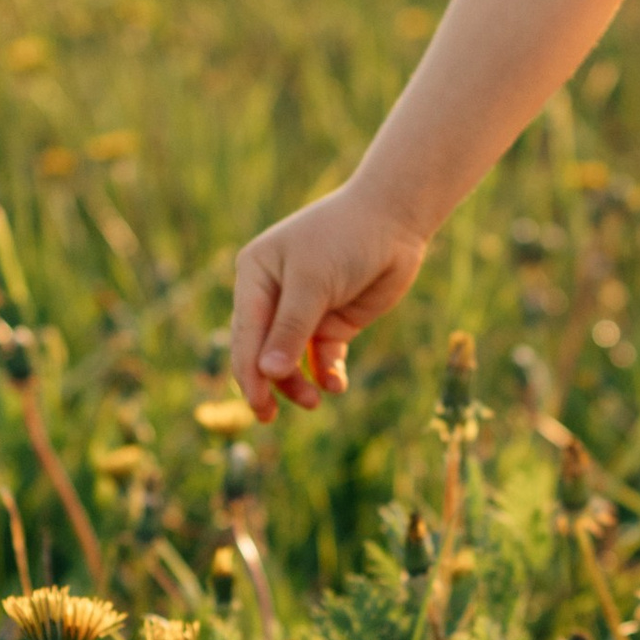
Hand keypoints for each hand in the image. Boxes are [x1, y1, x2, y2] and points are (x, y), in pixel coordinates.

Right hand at [230, 179, 428, 416]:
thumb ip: (291, 328)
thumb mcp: (313, 282)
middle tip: (271, 418)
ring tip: (314, 401)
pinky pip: (322, 356)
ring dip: (298, 383)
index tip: (257, 404)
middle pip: (264, 350)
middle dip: (270, 383)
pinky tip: (335, 384)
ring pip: (291, 360)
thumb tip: (267, 373)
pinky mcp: (333, 321)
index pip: (245, 333)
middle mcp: (274, 295)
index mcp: (255, 276)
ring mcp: (305, 310)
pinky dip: (326, 373)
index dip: (248, 371)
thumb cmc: (344, 239)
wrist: (394, 221)